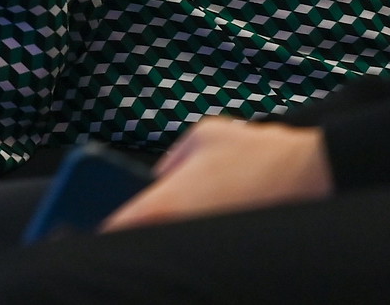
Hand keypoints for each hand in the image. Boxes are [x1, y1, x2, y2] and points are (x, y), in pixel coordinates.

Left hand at [100, 117, 332, 232]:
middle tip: (104, 234)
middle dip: (125, 239)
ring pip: (167, 250)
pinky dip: (186, 243)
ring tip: (141, 234)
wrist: (315, 176)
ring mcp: (207, 245)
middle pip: (139, 246)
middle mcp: (183, 232)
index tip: (74, 231)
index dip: (89, 232)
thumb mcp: (201, 138)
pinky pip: (197, 248)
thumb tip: (156, 178)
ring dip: (157, 241)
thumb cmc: (257, 152)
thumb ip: (169, 161)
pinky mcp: (228, 251)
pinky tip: (185, 231)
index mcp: (166, 204)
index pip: (114, 231)